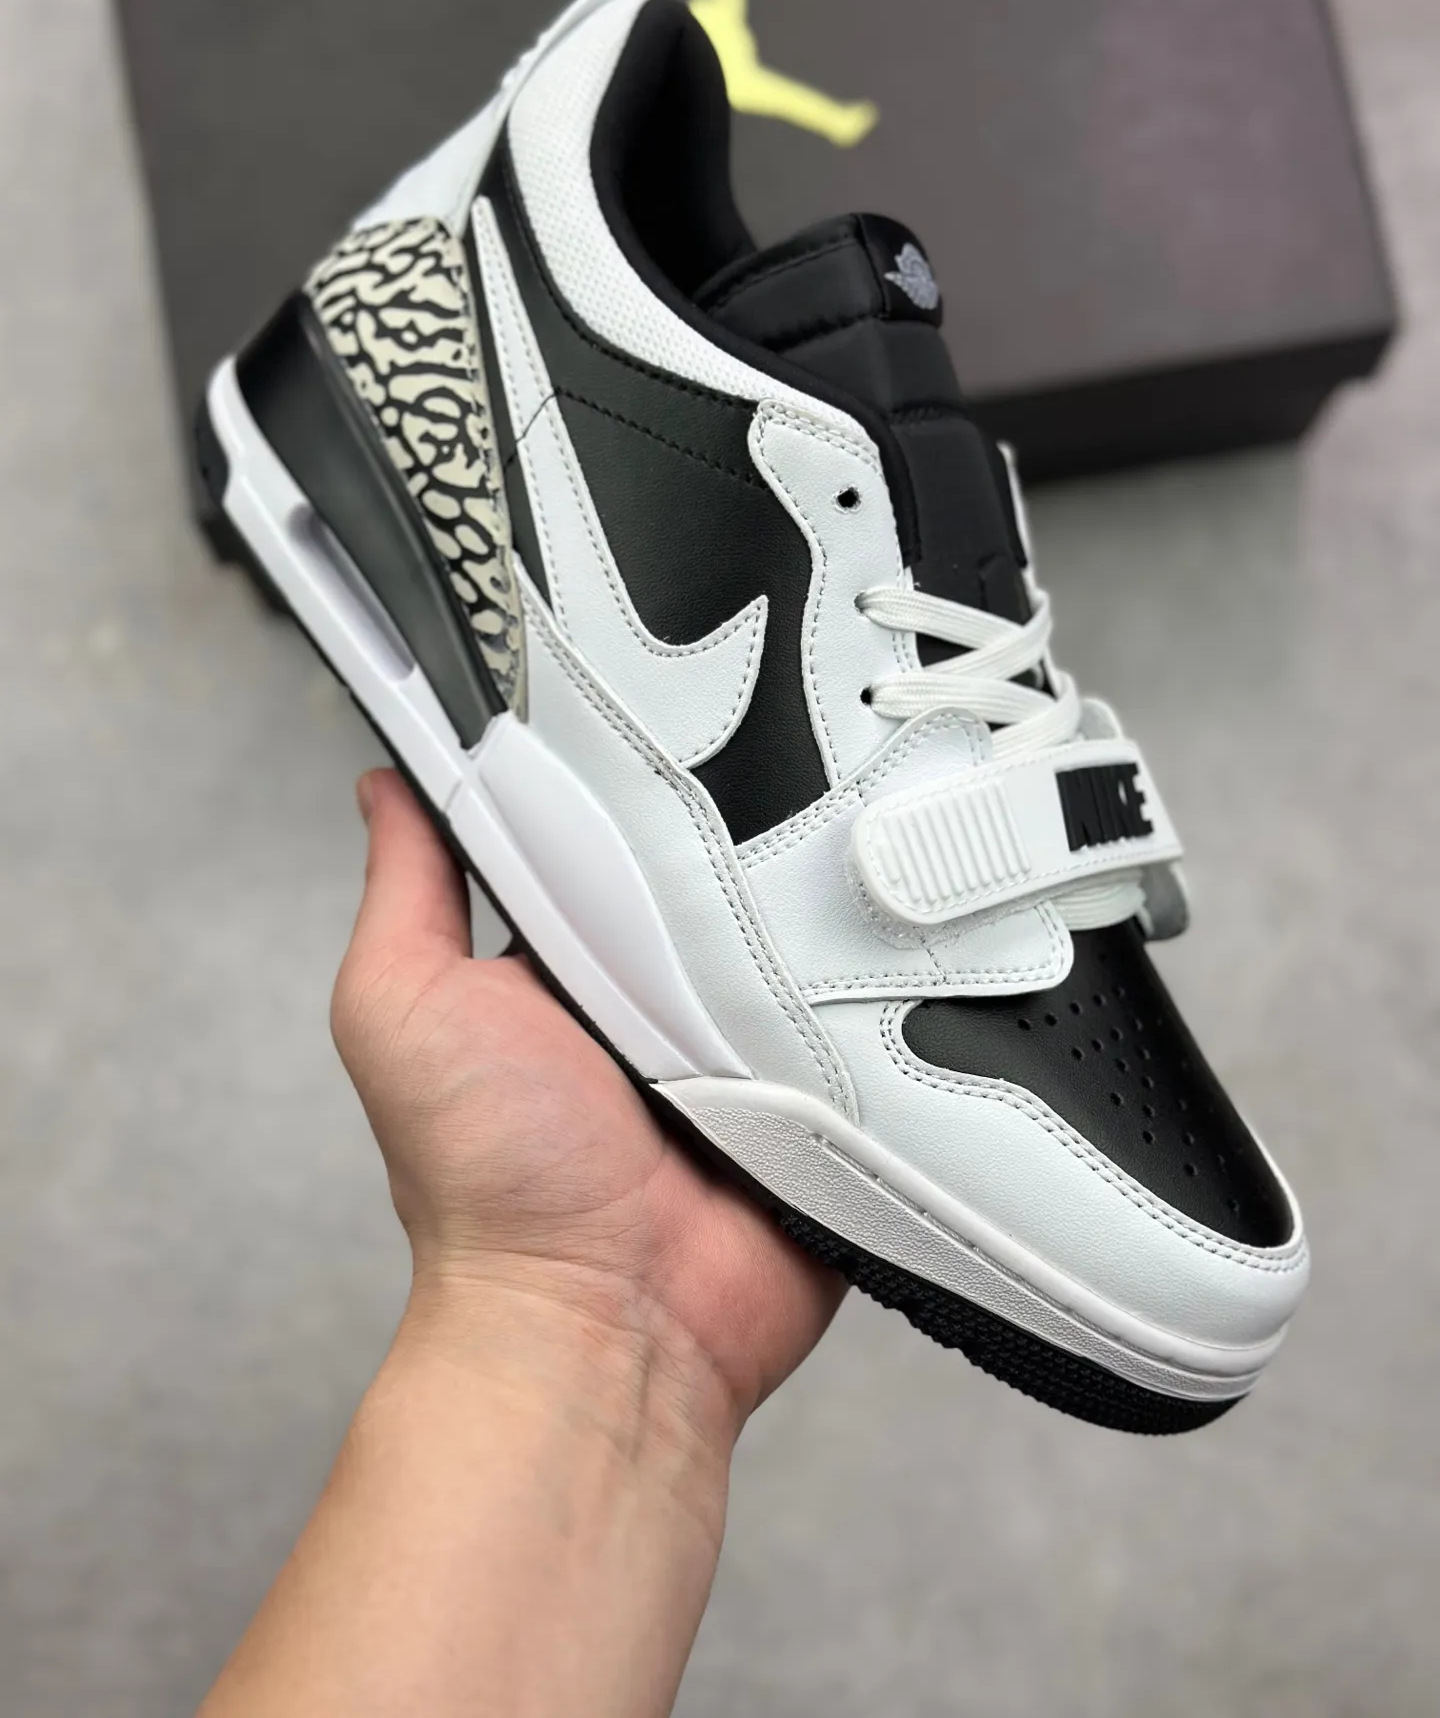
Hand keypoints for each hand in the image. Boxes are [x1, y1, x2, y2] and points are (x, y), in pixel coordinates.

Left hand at [331, 768, 844, 1444]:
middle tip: (782, 769)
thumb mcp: (403, 1006)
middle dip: (743, 836)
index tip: (666, 711)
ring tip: (846, 857)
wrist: (604, 1327)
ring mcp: (745, 1048)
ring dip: (817, 914)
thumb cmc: (486, 1186)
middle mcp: (657, 1000)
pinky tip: (891, 946)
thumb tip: (389, 787)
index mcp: (565, 966)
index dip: (630, 784)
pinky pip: (867, 1022)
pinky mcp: (821, 1098)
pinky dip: (876, 994)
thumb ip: (407, 892)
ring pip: (802, 940)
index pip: (608, 839)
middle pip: (716, 879)